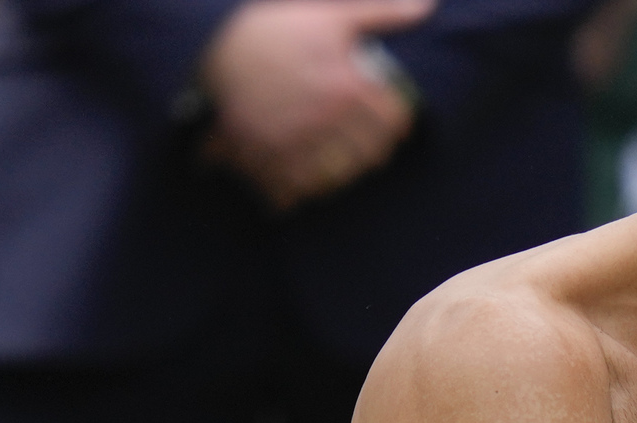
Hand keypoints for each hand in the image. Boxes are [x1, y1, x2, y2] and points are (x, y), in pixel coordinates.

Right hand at [201, 0, 431, 209]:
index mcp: (348, 86)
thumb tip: (425, 7)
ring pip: (338, 178)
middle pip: (370, 155)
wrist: (211, 48)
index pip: (394, 121)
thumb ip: (381, 14)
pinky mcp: (269, 159)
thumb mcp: (330, 15)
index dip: (399, 123)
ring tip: (339, 165)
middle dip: (373, 151)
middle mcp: (328, 120)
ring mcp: (299, 143)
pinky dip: (305, 191)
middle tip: (368, 146)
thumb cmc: (273, 29)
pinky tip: (305, 181)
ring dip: (343, 174)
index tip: (394, 122)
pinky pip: (298, 191)